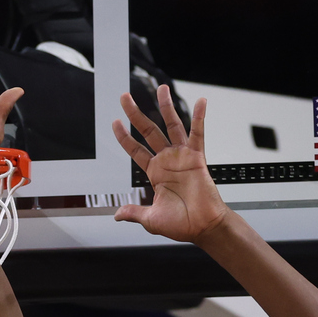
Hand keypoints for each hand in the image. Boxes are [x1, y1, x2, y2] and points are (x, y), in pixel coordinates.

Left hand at [111, 88, 229, 242]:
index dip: (124, 137)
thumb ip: (134, 213)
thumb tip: (117, 214)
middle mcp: (167, 160)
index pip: (136, 150)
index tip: (115, 122)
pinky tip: (201, 102)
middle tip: (124, 97)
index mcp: (155, 173)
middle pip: (148, 131)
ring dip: (166, 107)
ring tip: (161, 89)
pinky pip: (198, 133)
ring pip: (172, 125)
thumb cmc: (182, 224)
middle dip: (135, 114)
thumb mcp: (150, 219)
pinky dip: (200, 117)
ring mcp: (182, 156)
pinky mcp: (197, 157)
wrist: (203, 227)